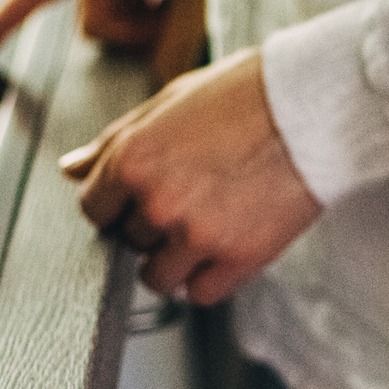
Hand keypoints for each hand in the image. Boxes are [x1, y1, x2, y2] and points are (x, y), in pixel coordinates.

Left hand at [62, 48, 321, 303]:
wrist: (316, 109)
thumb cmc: (248, 94)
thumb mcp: (170, 101)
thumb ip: (116, 141)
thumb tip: (72, 169)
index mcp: (133, 159)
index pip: (95, 208)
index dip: (118, 203)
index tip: (144, 196)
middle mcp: (158, 201)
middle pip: (130, 240)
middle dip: (153, 224)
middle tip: (193, 195)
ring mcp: (196, 234)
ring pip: (158, 276)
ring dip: (176, 258)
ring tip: (209, 222)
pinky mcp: (237, 258)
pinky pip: (200, 293)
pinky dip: (209, 277)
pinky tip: (226, 245)